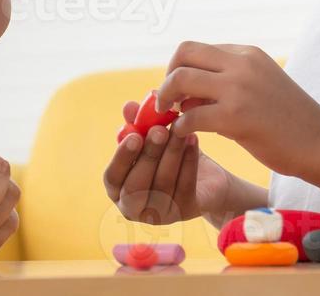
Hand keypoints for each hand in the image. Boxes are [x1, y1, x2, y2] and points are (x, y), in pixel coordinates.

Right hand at [103, 99, 233, 225]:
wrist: (207, 179)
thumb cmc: (169, 156)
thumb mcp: (152, 138)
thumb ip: (138, 124)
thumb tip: (129, 106)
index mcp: (118, 190)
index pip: (112, 177)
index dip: (121, 157)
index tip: (134, 136)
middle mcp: (134, 208)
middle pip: (136, 185)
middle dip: (148, 155)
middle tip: (159, 130)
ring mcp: (160, 214)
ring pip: (162, 184)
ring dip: (171, 153)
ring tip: (180, 129)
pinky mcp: (185, 212)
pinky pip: (185, 185)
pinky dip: (189, 160)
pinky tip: (193, 140)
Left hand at [155, 41, 319, 176]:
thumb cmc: (290, 121)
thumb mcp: (259, 85)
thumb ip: (226, 81)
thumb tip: (183, 91)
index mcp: (247, 53)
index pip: (197, 48)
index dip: (179, 68)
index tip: (177, 89)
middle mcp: (242, 64)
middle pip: (183, 53)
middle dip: (167, 76)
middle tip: (166, 99)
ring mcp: (238, 88)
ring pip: (180, 79)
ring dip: (166, 97)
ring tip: (171, 115)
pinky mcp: (236, 117)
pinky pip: (190, 116)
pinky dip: (180, 125)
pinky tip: (184, 133)